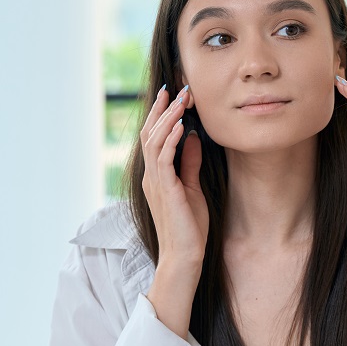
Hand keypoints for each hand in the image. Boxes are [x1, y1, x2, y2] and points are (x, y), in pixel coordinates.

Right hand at [140, 84, 207, 334]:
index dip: (162, 115)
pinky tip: (183, 125)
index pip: (155, 137)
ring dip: (169, 118)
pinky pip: (164, 158)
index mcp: (156, 175)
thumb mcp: (192, 188)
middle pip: (150, 133)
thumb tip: (195, 137)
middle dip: (163, 109)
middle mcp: (151, 176)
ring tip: (182, 100)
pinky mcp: (165, 190)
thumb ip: (190, 163)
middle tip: (178, 88)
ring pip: (155, 141)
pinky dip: (172, 139)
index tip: (175, 95)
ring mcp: (156, 183)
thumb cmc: (189, 229)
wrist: (184, 257)